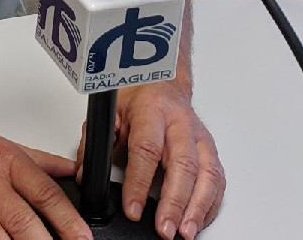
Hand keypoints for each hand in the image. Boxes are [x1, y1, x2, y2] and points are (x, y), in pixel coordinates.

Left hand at [76, 83, 223, 239]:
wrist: (162, 79)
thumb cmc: (137, 96)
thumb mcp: (110, 111)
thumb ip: (96, 142)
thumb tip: (85, 174)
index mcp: (152, 110)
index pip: (147, 149)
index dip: (139, 182)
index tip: (133, 209)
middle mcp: (180, 123)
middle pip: (183, 165)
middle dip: (174, 202)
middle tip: (164, 229)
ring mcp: (199, 136)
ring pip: (207, 174)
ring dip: (197, 207)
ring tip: (185, 233)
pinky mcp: (210, 149)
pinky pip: (217, 179)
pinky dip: (210, 204)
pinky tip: (198, 221)